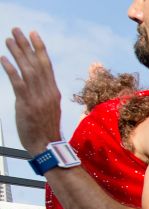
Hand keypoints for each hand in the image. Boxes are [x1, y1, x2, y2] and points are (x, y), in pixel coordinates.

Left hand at [1, 29, 62, 154]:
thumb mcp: (48, 109)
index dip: (40, 49)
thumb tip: (38, 83)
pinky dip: (11, 69)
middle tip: (17, 30)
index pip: (47, 66)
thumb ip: (43, 94)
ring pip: (28, 70)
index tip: (33, 34)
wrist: (46, 147)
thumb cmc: (45, 130)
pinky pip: (18, 83)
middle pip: (37, 64)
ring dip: (18, 53)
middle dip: (27, 45)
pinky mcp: (27, 104)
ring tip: (8, 40)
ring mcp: (38, 98)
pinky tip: (4, 58)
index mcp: (53, 92)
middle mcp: (47, 92)